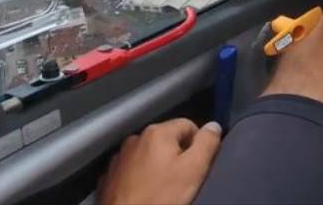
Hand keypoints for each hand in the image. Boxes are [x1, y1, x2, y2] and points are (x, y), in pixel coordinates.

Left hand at [98, 118, 221, 204]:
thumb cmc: (161, 196)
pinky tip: (144, 192)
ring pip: (149, 155)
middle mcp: (135, 138)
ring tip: (161, 188)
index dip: (197, 145)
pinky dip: (141, 176)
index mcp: (157, 132)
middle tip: (180, 180)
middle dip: (177, 156)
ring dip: (157, 166)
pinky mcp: (109, 175)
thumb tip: (213, 126)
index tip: (195, 167)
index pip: (189, 126)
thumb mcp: (194, 169)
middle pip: (168, 140)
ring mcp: (119, 157)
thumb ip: (207, 143)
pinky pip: (133, 169)